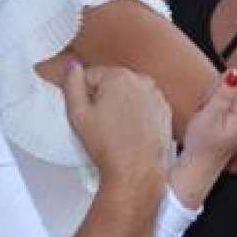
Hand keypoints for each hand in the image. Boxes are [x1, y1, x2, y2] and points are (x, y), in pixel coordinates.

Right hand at [64, 60, 174, 188]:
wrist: (137, 170)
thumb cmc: (109, 146)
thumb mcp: (77, 113)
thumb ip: (71, 84)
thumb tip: (73, 66)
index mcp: (119, 76)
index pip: (90, 75)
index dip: (82, 93)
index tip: (83, 110)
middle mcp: (142, 81)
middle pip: (111, 82)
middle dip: (101, 97)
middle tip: (97, 123)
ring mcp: (156, 95)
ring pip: (128, 94)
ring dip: (119, 104)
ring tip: (113, 129)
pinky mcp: (164, 111)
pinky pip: (143, 106)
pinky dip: (135, 114)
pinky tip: (128, 131)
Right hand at [181, 68, 236, 173]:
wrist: (203, 162)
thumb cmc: (204, 143)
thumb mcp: (209, 117)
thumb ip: (223, 95)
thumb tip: (235, 74)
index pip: (234, 78)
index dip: (216, 90)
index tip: (211, 109)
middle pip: (235, 81)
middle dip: (217, 94)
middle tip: (210, 114)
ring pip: (231, 86)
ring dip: (216, 98)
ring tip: (212, 117)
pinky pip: (231, 94)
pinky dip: (219, 103)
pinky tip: (216, 118)